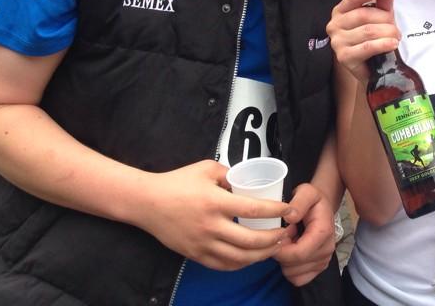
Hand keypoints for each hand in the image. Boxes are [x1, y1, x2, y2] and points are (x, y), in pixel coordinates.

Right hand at [137, 160, 289, 270]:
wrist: (147, 202)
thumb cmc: (178, 182)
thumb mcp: (206, 168)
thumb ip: (229, 174)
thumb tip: (248, 180)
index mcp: (215, 202)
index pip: (252, 210)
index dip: (274, 211)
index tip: (288, 210)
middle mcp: (210, 226)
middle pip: (250, 240)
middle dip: (273, 239)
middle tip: (286, 233)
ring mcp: (202, 244)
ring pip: (239, 257)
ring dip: (261, 255)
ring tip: (275, 247)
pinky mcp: (195, 255)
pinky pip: (223, 265)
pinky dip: (241, 264)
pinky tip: (252, 258)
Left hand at [275, 182, 336, 285]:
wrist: (322, 207)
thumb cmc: (312, 200)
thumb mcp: (306, 192)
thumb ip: (298, 202)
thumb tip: (289, 217)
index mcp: (323, 232)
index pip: (298, 253)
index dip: (281, 249)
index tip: (277, 236)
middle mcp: (327, 250)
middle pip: (294, 266)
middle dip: (282, 253)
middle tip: (283, 236)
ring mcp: (324, 261)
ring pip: (293, 274)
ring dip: (285, 260)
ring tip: (289, 242)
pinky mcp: (318, 268)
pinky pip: (297, 279)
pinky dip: (290, 269)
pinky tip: (292, 252)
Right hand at [327, 0, 400, 81]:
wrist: (370, 68)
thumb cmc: (373, 39)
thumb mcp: (380, 17)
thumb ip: (382, 2)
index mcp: (341, 11)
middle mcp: (334, 25)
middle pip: (364, 14)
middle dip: (385, 20)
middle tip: (396, 30)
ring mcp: (337, 41)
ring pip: (368, 31)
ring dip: (388, 33)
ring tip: (395, 38)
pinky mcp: (344, 57)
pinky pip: (367, 47)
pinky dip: (383, 44)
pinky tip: (392, 44)